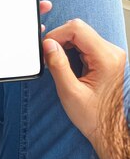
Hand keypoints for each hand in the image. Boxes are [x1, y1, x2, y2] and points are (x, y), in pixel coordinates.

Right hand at [43, 18, 125, 147]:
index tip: (46, 49)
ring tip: (57, 62)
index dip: (56, 35)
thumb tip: (48, 44)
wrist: (109, 129)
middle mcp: (112, 52)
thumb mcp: (69, 92)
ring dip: (65, 45)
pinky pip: (85, 43)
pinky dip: (71, 49)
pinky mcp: (107, 58)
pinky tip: (67, 64)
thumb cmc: (93, 116)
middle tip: (49, 57)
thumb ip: (58, 65)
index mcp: (106, 58)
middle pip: (79, 29)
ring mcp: (111, 54)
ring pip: (81, 35)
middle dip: (59, 39)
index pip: (77, 29)